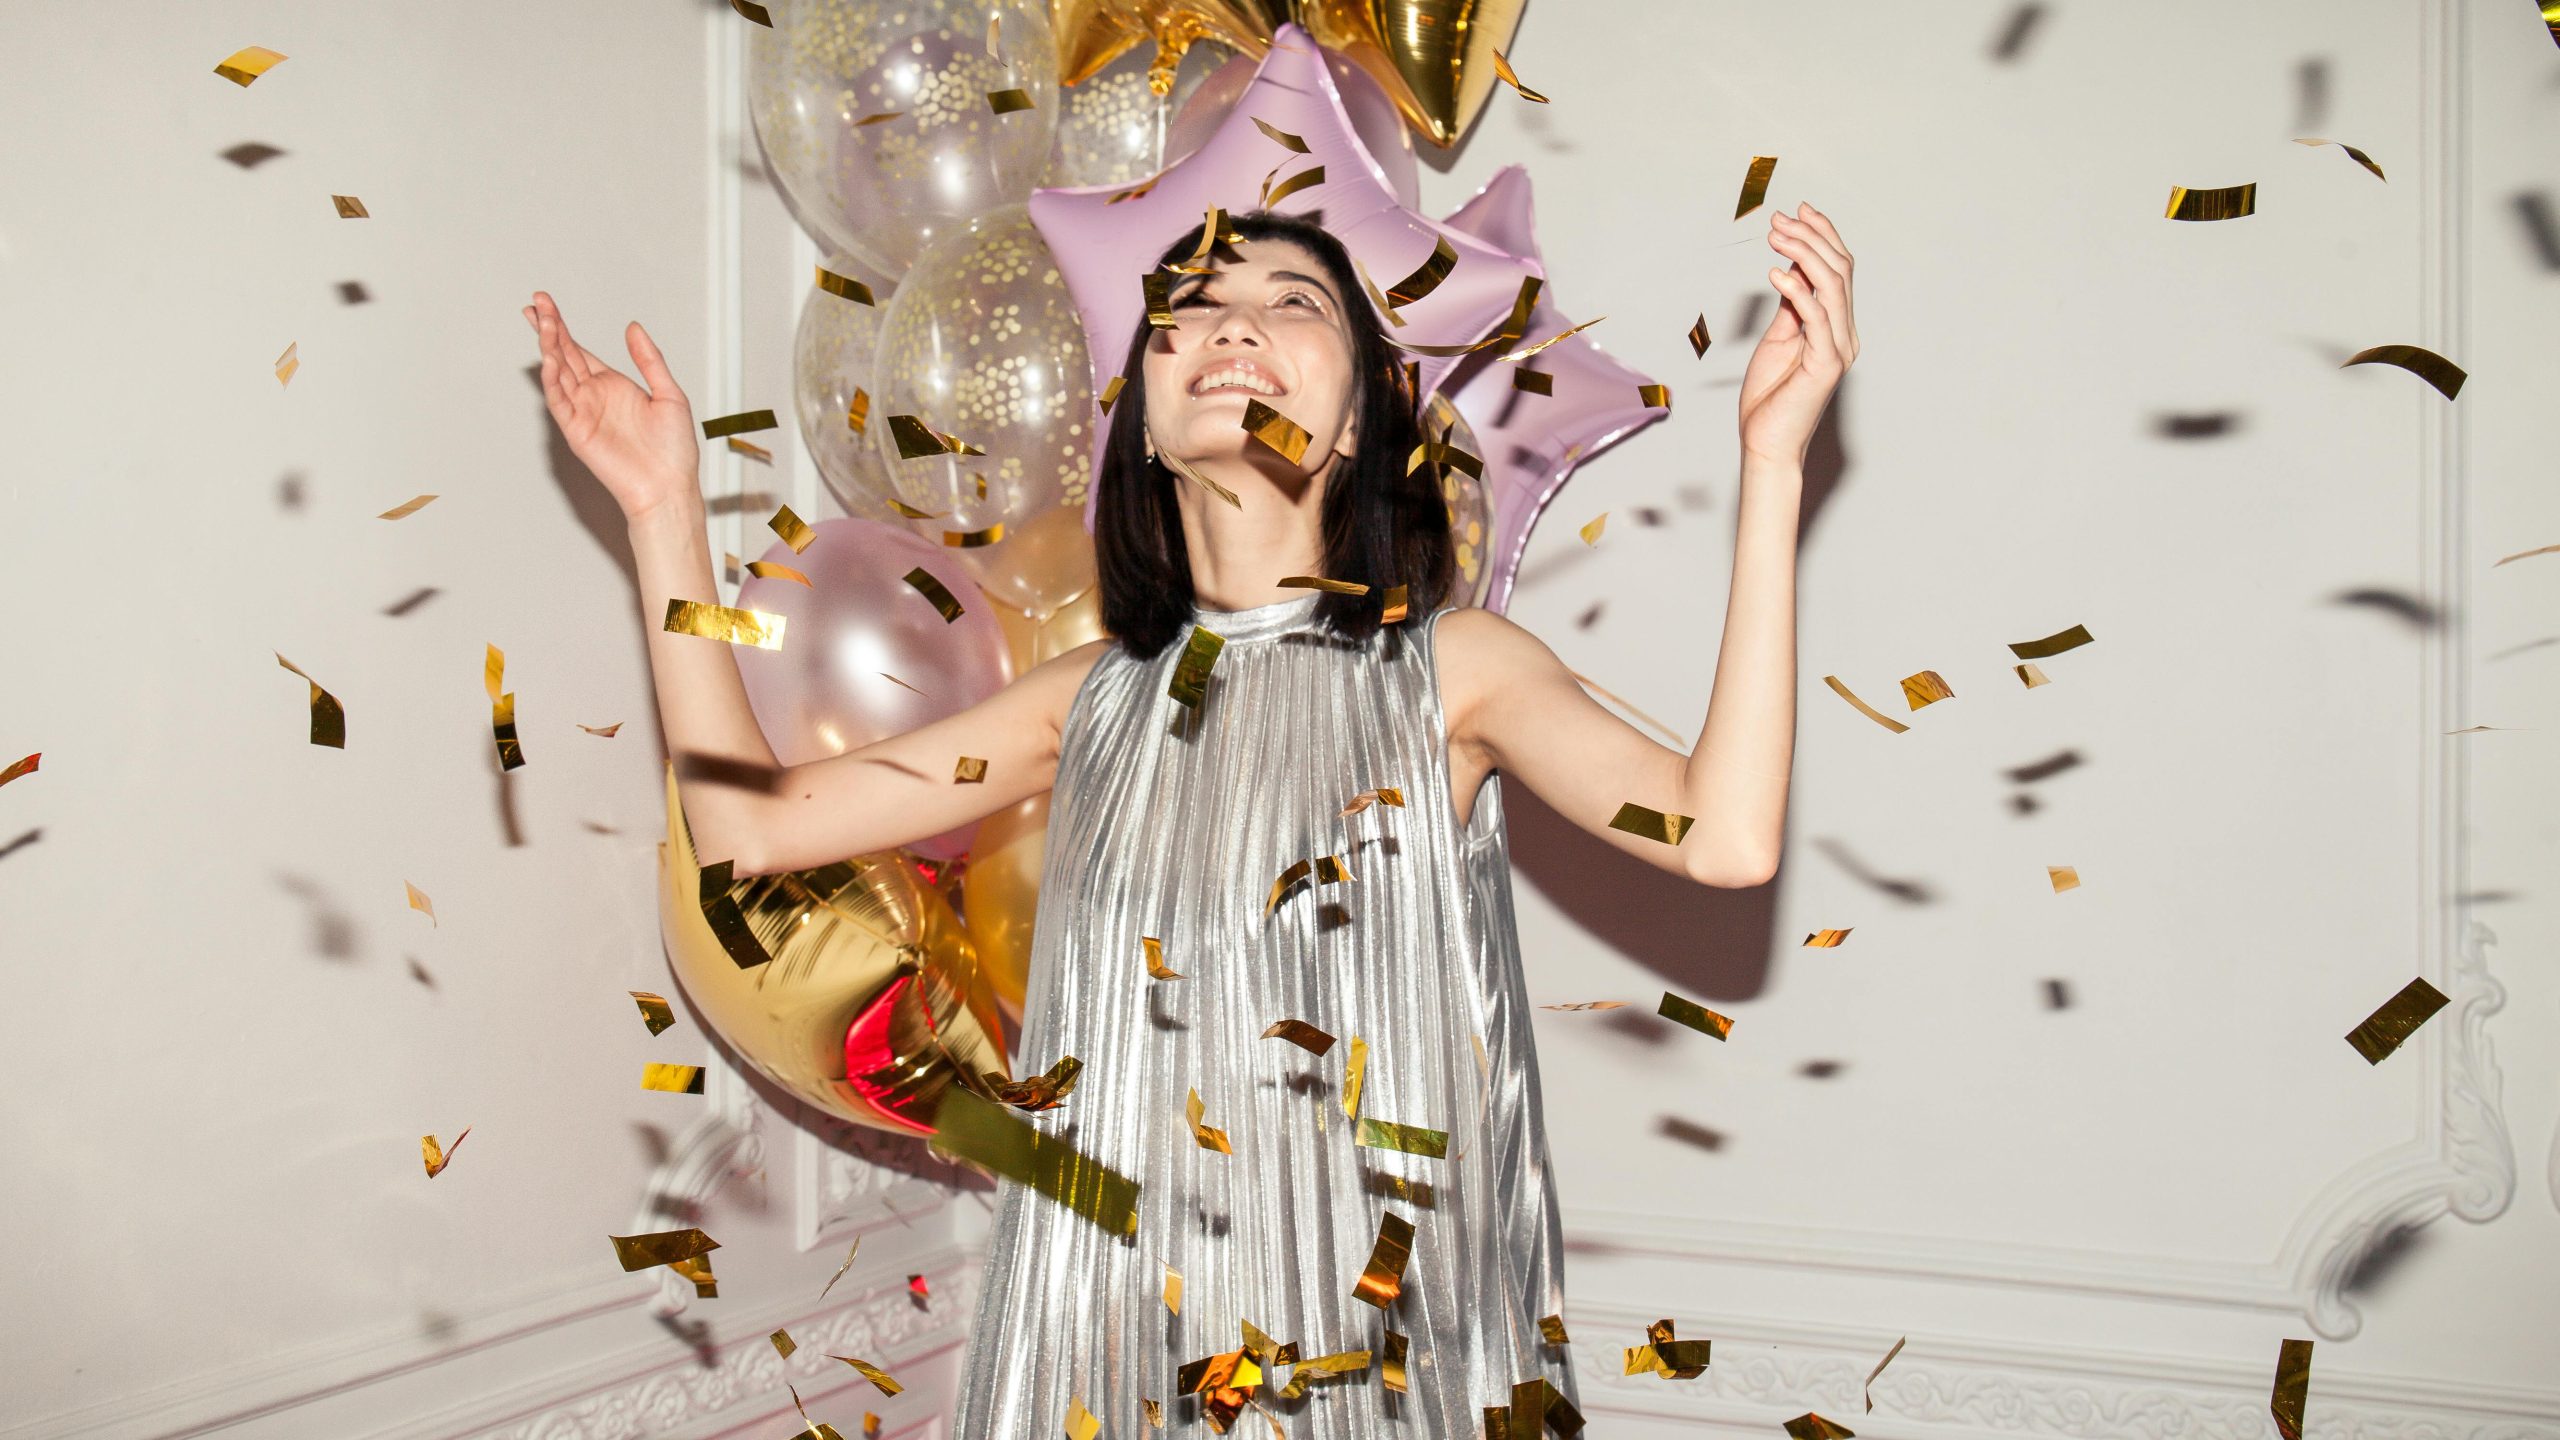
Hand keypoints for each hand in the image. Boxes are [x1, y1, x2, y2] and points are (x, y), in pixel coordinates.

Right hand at [524, 291, 701, 523]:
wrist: (669, 486)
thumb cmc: (674, 449)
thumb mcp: (669, 394)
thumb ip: (649, 360)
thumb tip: (633, 327)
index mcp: (613, 386)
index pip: (579, 350)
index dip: (561, 327)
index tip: (545, 304)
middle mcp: (594, 396)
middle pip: (564, 355)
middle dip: (548, 328)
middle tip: (535, 302)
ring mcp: (583, 412)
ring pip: (559, 374)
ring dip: (548, 347)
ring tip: (540, 321)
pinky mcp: (577, 431)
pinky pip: (560, 401)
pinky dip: (552, 380)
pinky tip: (550, 359)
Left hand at [1737, 202, 1857, 469]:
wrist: (1767, 443)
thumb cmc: (1770, 398)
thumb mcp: (1779, 340)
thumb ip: (1791, 307)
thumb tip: (1792, 269)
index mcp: (1837, 327)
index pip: (1838, 270)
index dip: (1823, 236)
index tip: (1798, 211)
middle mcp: (1845, 334)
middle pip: (1840, 270)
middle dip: (1811, 237)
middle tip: (1781, 218)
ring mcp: (1839, 349)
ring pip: (1833, 286)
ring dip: (1804, 254)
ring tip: (1777, 235)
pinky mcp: (1826, 365)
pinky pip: (1817, 318)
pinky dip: (1798, 290)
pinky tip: (1775, 273)